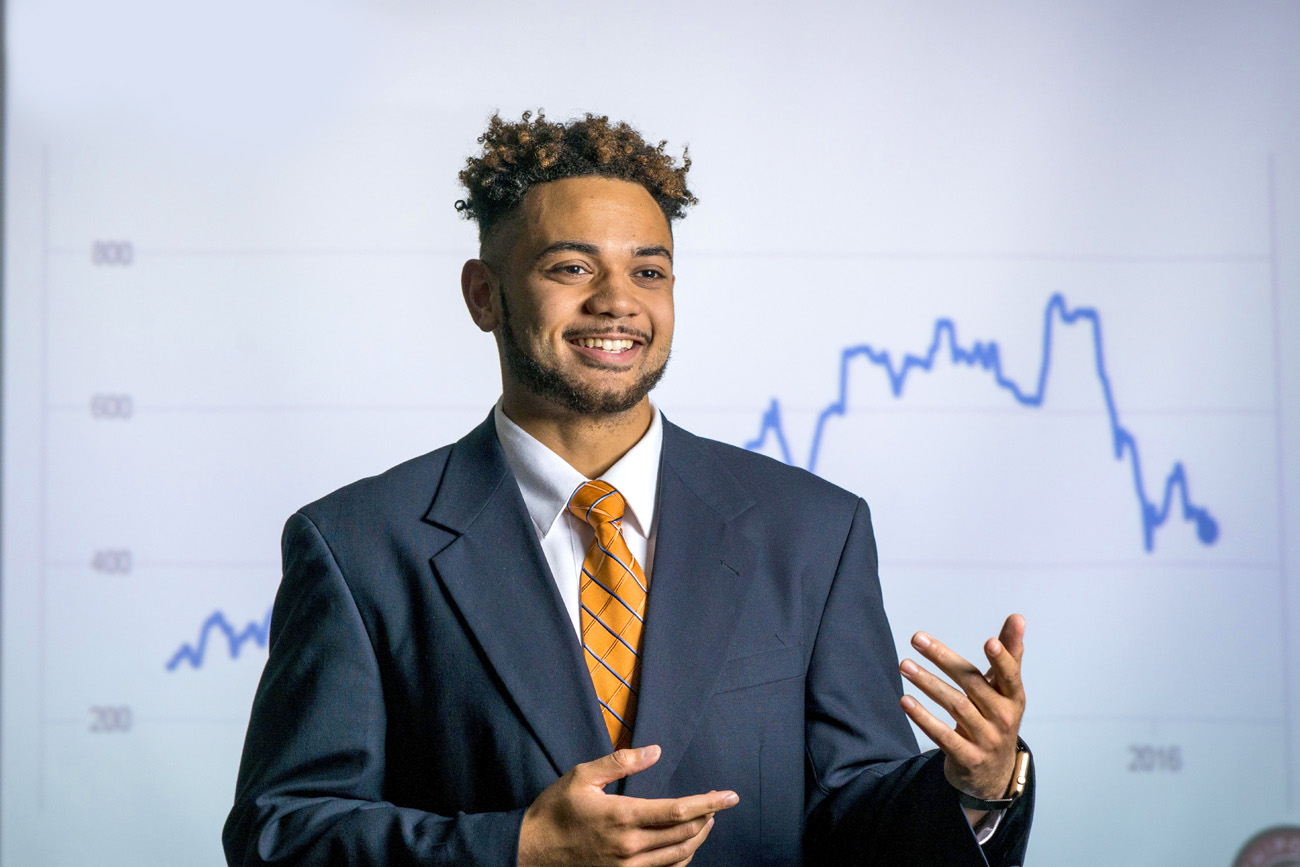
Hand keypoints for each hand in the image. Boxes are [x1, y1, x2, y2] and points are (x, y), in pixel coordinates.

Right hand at [517, 745, 738, 866]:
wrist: (530, 852)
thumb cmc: (555, 810)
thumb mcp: (582, 776)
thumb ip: (620, 762)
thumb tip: (655, 751)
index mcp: (623, 816)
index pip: (679, 811)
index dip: (710, 803)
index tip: (730, 795)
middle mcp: (631, 846)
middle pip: (686, 835)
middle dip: (708, 818)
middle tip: (719, 803)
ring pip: (679, 857)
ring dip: (699, 838)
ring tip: (706, 821)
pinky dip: (682, 860)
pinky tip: (685, 846)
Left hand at [898, 614, 1025, 817]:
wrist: (994, 774)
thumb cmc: (997, 717)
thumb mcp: (1006, 690)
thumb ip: (1009, 654)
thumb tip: (1018, 617)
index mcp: (1014, 697)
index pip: (1009, 675)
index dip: (1002, 659)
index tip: (989, 641)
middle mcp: (1004, 718)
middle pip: (972, 684)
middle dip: (943, 659)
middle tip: (917, 638)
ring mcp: (986, 739)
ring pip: (956, 706)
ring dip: (927, 683)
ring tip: (904, 665)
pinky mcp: (968, 757)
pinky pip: (943, 735)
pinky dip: (923, 718)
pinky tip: (905, 701)